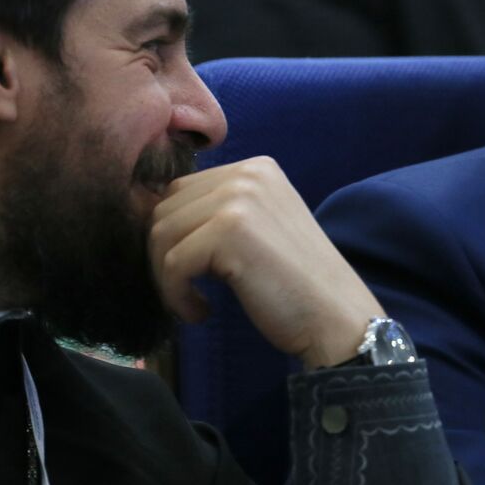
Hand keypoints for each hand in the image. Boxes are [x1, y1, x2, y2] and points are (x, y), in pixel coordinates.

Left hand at [148, 157, 386, 369]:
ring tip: (194, 302)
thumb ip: (218, 212)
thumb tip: (149, 214)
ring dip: (167, 278)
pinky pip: (171, 264)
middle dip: (164, 256)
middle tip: (188, 291)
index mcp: (256, 168)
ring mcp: (239, 199)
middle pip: (165, 209)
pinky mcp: (229, 232)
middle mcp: (248, 173)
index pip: (181, 191)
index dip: (174, 236)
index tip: (192, 272)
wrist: (335, 316)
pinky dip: (177, 296)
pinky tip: (203, 312)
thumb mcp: (258, 228)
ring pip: (161, 235)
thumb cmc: (295, 284)